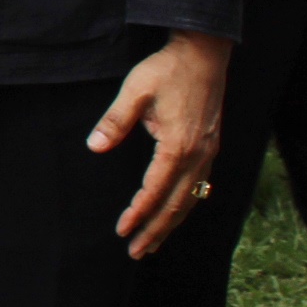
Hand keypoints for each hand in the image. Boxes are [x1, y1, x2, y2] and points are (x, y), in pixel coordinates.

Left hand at [93, 27, 229, 257]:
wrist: (203, 54)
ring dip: (171, 222)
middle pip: (177, 204)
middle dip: (156, 230)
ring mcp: (208, 152)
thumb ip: (115, 121)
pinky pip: (199, 185)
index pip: (155, 190)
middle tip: (137, 252)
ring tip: (153, 243)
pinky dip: (185, 205)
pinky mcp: (211, 146)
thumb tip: (95, 147)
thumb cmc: (166, 70)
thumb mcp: (135, 91)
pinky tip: (175, 212)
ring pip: (191, 198)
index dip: (139, 213)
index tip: (122, 231)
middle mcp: (198, 155)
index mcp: (178, 146)